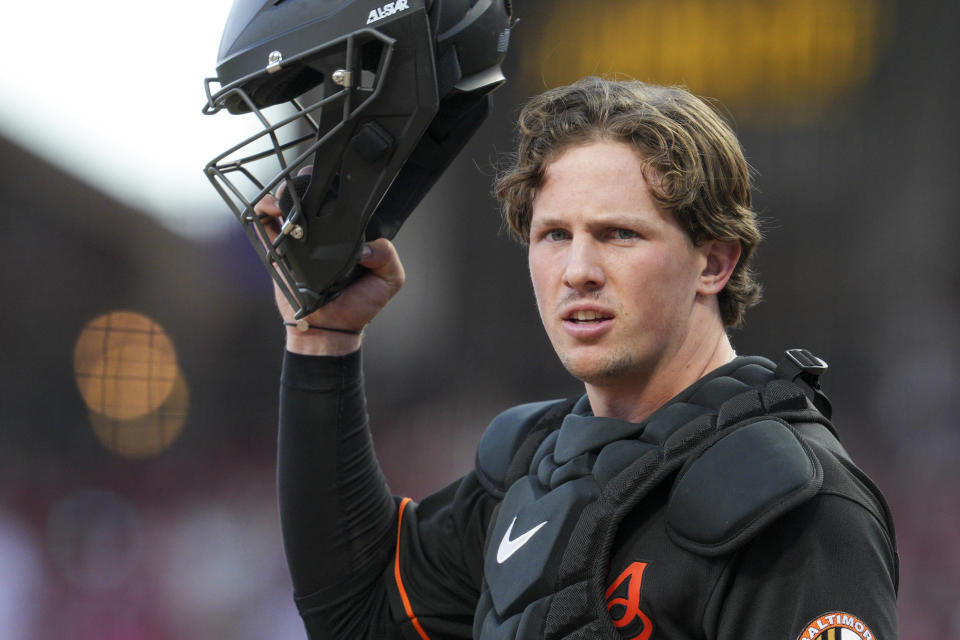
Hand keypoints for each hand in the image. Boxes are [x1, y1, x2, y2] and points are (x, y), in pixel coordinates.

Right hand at [254, 178, 404, 354]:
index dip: (335, 188)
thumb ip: (387, 257)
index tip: (331, 178)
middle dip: (306, 185)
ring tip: (286, 197)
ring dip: (284, 195)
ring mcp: (300, 242)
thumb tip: (368, 245)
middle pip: (311, 199)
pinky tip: (269, 209)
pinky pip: (266, 227)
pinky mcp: (279, 252)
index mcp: (348, 237)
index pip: (341, 204)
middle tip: (306, 182)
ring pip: (287, 208)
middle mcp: (323, 236)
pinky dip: (263, 214)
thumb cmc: (359, 307)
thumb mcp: (388, 281)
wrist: (328, 330)